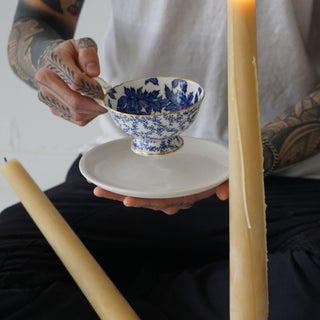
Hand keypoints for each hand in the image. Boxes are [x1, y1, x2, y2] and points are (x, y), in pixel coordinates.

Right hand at [35, 37, 106, 125]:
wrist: (54, 63)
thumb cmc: (72, 55)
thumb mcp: (83, 45)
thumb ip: (89, 53)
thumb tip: (93, 72)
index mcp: (53, 62)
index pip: (76, 82)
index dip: (93, 88)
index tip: (102, 88)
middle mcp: (45, 81)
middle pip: (75, 102)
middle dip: (95, 104)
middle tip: (106, 102)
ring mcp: (47, 98)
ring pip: (76, 114)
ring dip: (93, 111)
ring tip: (99, 102)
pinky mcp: (54, 110)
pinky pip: (76, 120)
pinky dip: (89, 115)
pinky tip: (91, 106)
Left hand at [93, 180, 228, 214]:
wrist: (214, 164)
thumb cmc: (215, 169)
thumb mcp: (223, 175)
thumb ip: (225, 183)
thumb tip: (223, 195)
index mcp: (183, 196)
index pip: (164, 202)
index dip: (146, 202)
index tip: (128, 200)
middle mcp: (170, 197)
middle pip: (145, 199)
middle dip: (122, 197)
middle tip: (99, 191)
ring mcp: (162, 191)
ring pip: (138, 193)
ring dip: (117, 191)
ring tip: (96, 186)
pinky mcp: (157, 183)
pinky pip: (138, 185)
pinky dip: (122, 183)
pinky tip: (105, 180)